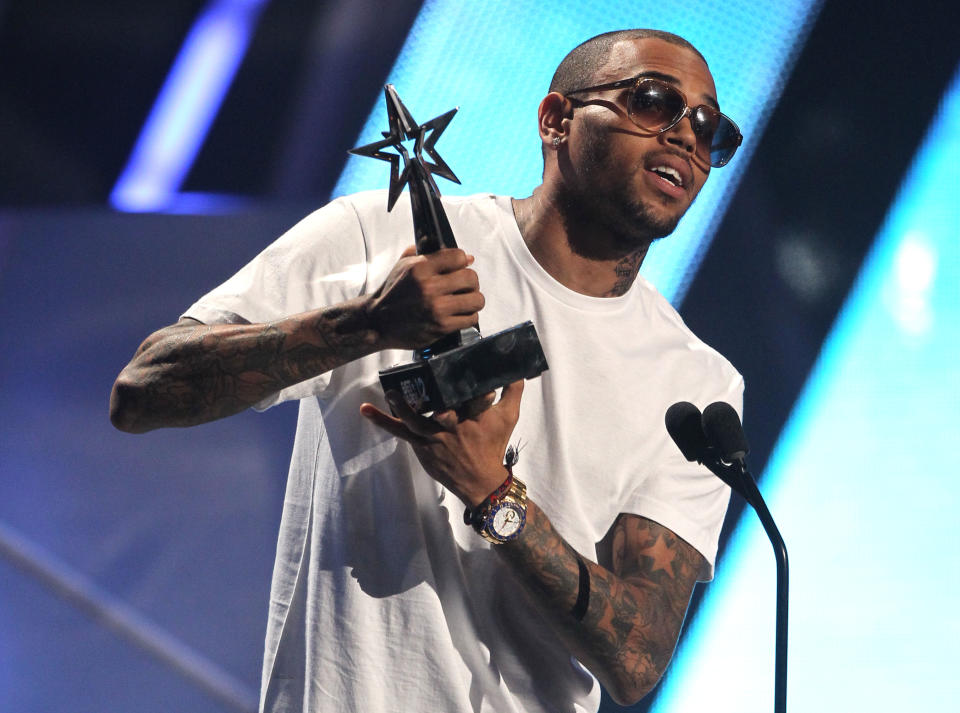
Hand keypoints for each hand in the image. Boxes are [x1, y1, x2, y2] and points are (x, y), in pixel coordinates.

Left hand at [360, 380, 523, 507]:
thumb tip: (518, 366)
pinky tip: (365, 409)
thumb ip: (513, 389)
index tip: (466, 369)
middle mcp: (455, 428)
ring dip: (402, 407)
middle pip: (443, 411)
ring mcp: (436, 439)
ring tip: (390, 391)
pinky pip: (400, 432)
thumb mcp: (508, 417)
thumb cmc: (493, 445)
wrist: (481, 481)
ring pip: (417, 421)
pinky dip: (382, 421)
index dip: (473, 386)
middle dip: (432, 398)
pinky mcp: (422, 446)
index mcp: (477, 417)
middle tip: (418, 374)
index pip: (475, 397)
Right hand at [365, 246, 484, 349]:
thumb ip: (429, 253)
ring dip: (473, 299)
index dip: (461, 261)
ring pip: (476, 299)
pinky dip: (469, 316)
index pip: (458, 256)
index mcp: (420, 268)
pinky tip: (460, 314)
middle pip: (471, 278)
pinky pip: (471, 319)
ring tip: (465, 300)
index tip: (459, 267)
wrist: (377, 322)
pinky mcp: (441, 327)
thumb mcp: (403, 264)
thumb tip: (465, 256)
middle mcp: (429, 287)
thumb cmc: (392, 293)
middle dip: (470, 281)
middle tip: (464, 286)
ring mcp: (436, 308)